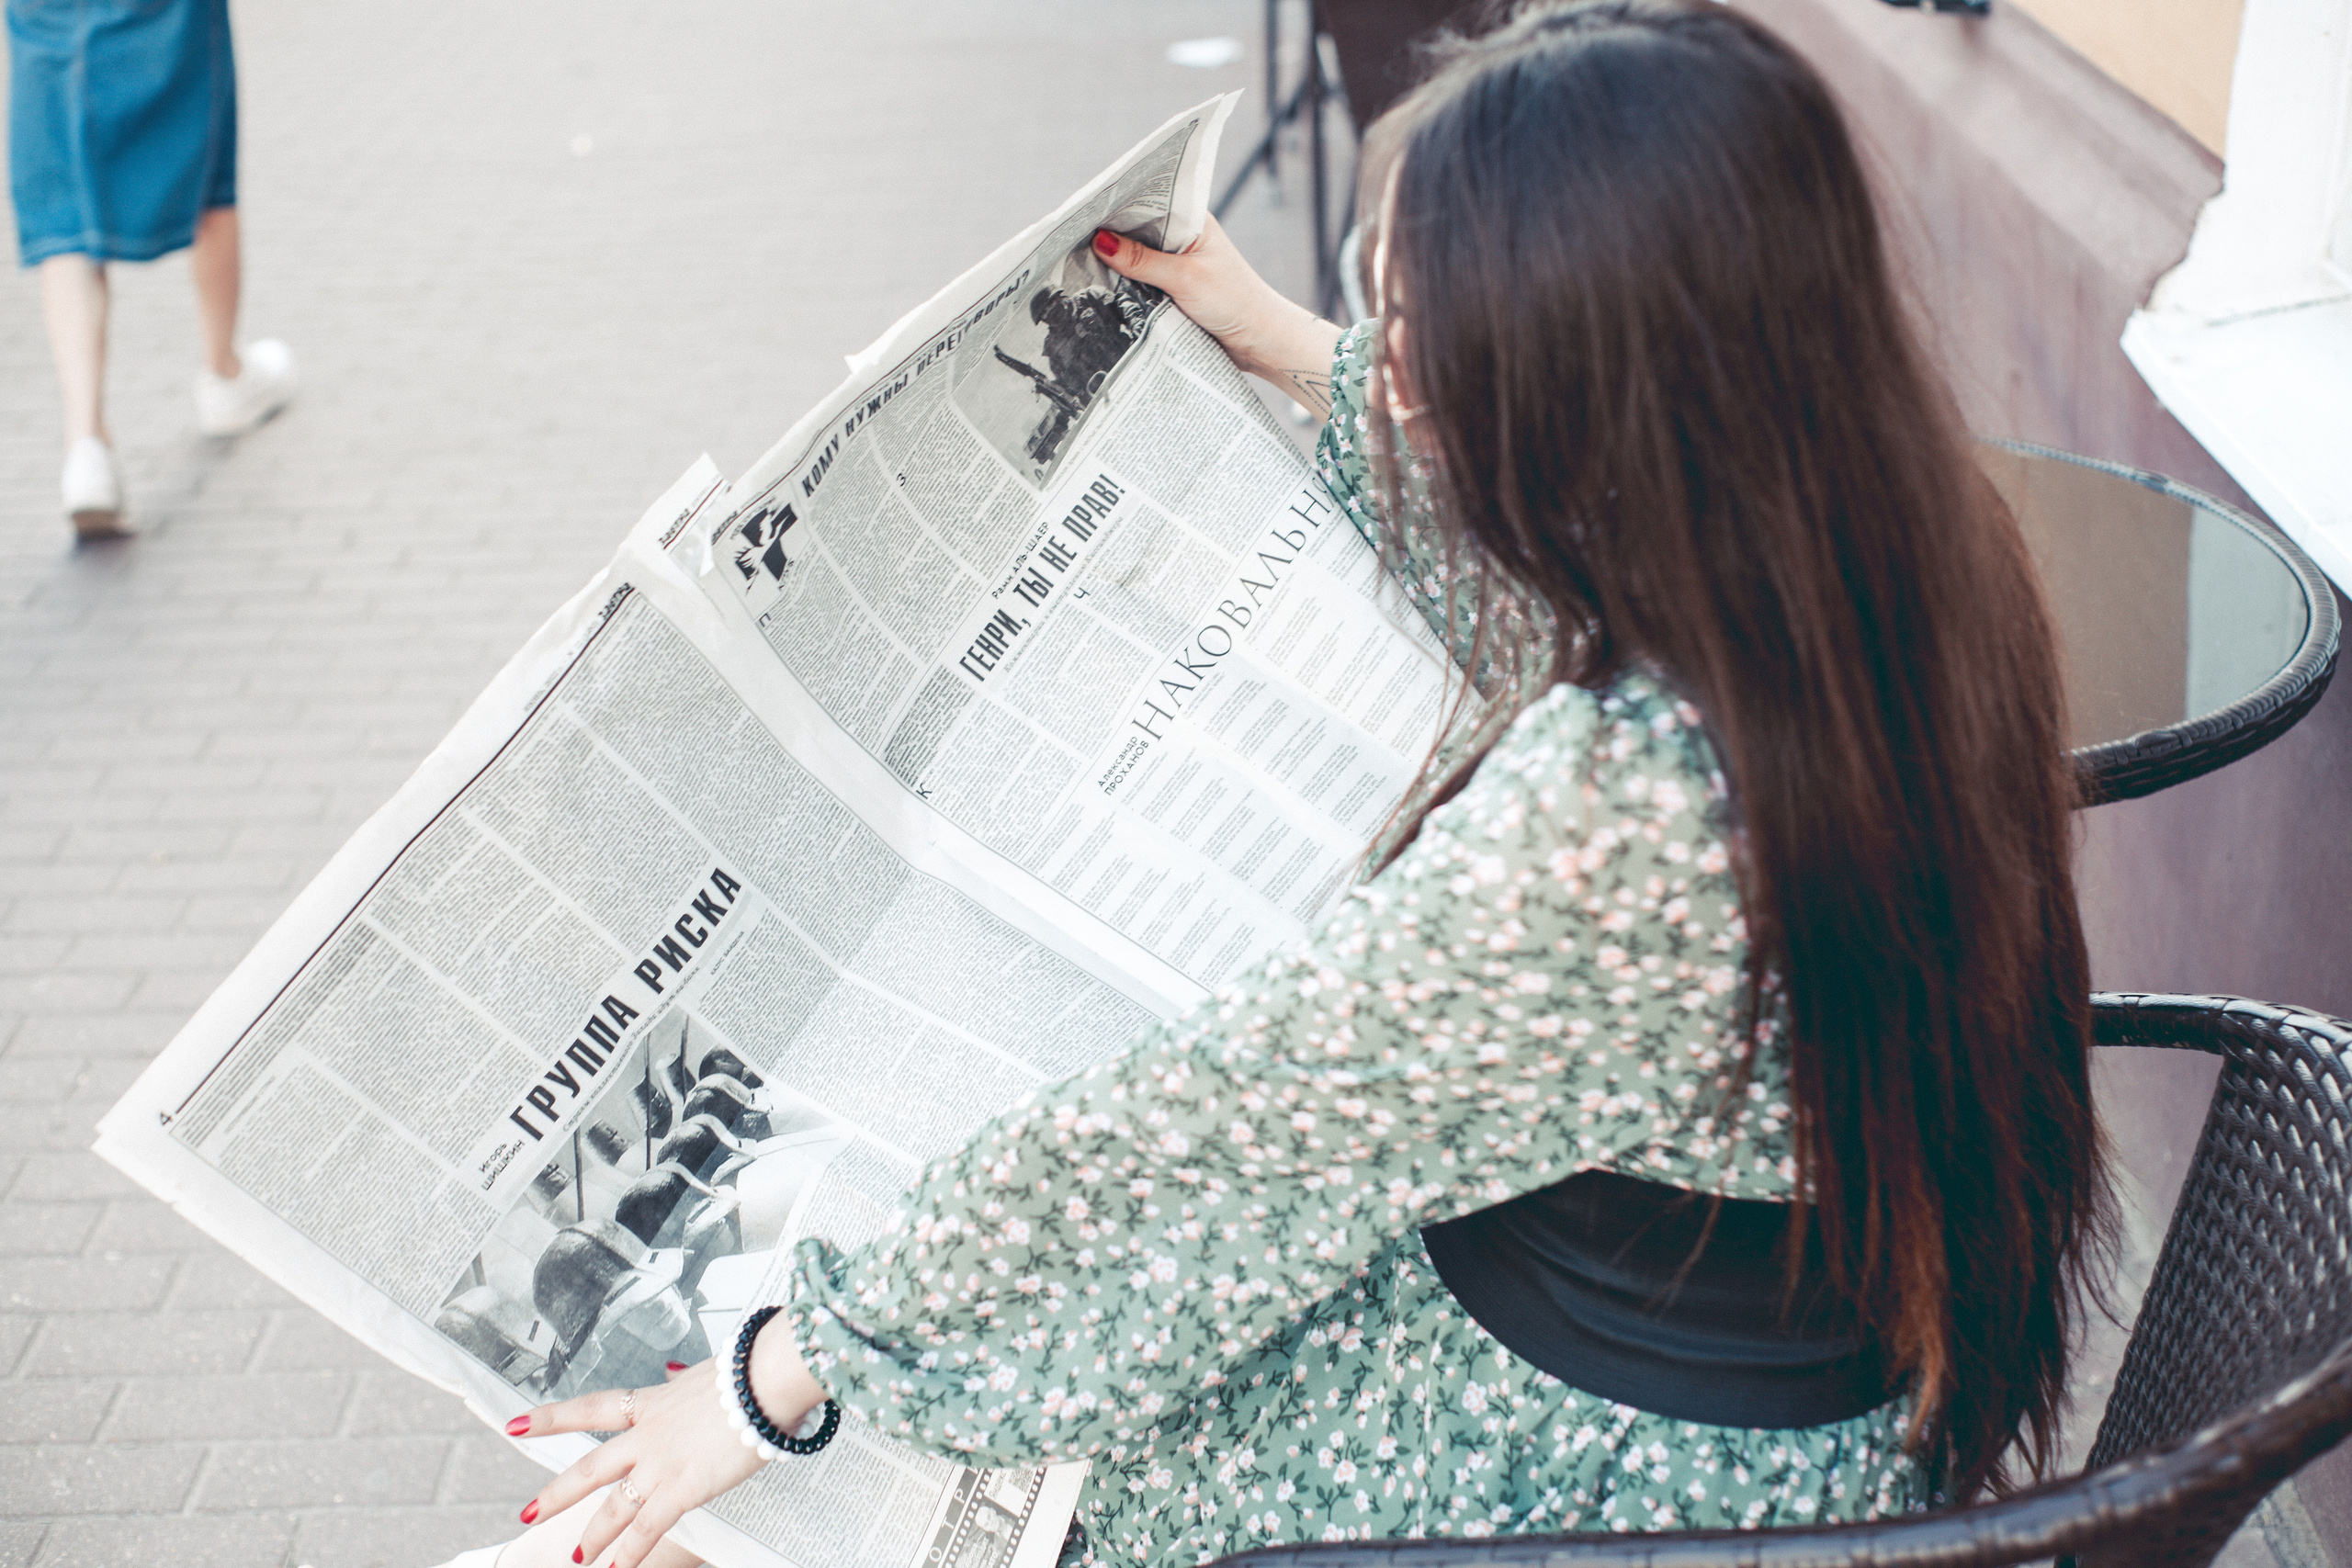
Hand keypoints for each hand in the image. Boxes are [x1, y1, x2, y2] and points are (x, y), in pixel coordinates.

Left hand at [514, 1326, 827, 1567]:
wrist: (764, 1382)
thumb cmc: (743, 1373)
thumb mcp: (702, 1372)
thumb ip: (680, 1379)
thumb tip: (672, 1370)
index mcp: (650, 1403)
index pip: (590, 1410)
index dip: (552, 1418)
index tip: (518, 1424)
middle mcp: (647, 1436)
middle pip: (589, 1469)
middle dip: (557, 1494)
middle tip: (528, 1512)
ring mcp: (660, 1464)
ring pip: (613, 1507)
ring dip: (593, 1535)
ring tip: (577, 1557)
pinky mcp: (683, 1488)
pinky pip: (647, 1528)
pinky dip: (630, 1553)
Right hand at [1093, 216, 1344, 416]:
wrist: (1260, 340)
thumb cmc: (1234, 302)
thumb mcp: (1185, 278)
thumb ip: (1141, 261)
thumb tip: (1099, 241)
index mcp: (1191, 219)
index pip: (1145, 202)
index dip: (1114, 206)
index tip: (1082, 211)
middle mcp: (1182, 237)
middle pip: (1136, 230)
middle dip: (1108, 236)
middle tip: (1070, 239)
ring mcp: (1178, 264)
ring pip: (1137, 259)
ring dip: (1115, 265)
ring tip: (1078, 263)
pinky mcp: (1174, 289)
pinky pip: (1142, 282)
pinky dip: (1126, 286)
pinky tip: (1102, 289)